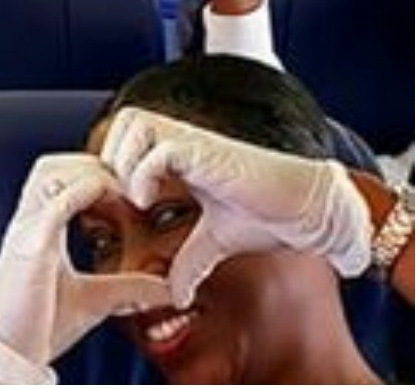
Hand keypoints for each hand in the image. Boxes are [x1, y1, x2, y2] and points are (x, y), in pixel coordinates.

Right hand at [0, 155, 172, 380]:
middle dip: (90, 163)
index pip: (58, 179)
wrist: (9, 353)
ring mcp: (26, 231)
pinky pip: (53, 205)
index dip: (93, 174)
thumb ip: (127, 288)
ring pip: (48, 174)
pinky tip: (107, 197)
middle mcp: (28, 223)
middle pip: (51, 165)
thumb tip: (166, 289)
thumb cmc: (40, 327)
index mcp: (38, 230)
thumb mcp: (94, 302)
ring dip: (86, 172)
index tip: (128, 189)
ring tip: (118, 189)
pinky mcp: (29, 248)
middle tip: (126, 181)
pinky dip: (80, 192)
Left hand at [100, 108, 371, 305]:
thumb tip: (175, 295)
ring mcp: (194, 143)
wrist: (310, 211)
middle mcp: (183, 142)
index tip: (112, 206)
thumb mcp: (215, 242)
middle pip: (121, 123)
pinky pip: (158, 150)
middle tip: (118, 198)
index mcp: (180, 157)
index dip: (111, 168)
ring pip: (132, 124)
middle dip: (109, 159)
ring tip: (133, 199)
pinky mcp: (208, 152)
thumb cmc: (268, 217)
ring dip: (124, 162)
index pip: (125, 139)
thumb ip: (189, 261)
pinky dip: (143, 174)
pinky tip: (148, 202)